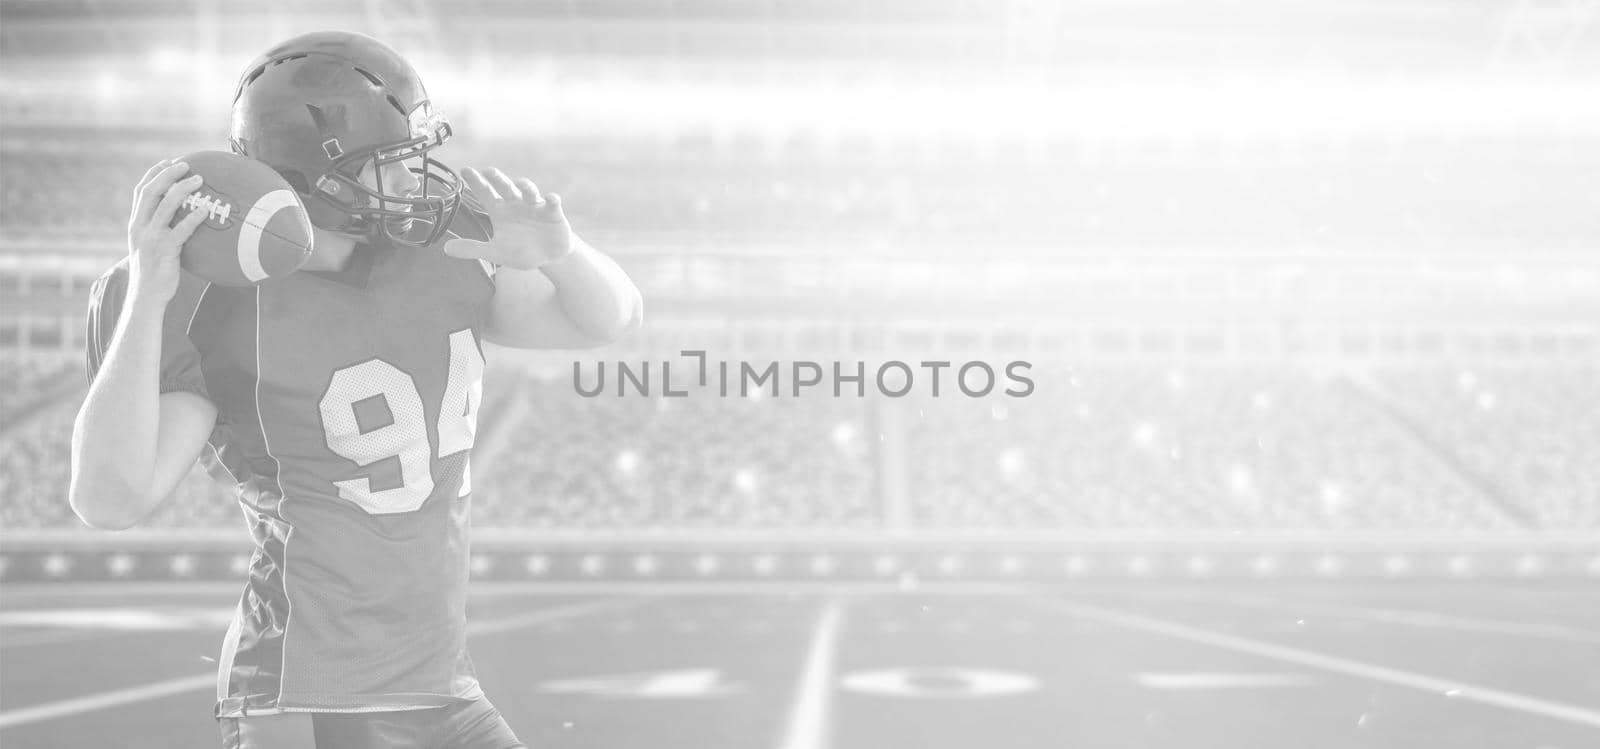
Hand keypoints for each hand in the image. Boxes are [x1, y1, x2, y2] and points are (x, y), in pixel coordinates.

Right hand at [126, 159, 208, 302]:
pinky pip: (181, 230)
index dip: (154, 174)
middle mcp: (140, 227)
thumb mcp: (151, 247)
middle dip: (167, 174)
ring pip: (165, 205)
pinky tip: (207, 210)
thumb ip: (160, 231)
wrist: (146, 296)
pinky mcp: (164, 250)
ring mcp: (151, 238)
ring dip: (182, 189)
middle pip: (151, 191)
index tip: (168, 162)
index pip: (141, 191)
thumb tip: (183, 219)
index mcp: (135, 223)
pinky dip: (194, 218)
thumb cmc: (155, 272)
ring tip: (200, 179)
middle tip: (186, 164)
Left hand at [443, 167, 572, 269]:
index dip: (475, 182)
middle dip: (498, 179)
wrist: (548, 256)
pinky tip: (551, 198)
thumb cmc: (521, 250)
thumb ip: (473, 248)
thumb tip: (445, 249)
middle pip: (505, 187)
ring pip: (529, 191)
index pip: (485, 193)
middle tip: (488, 171)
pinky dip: (552, 200)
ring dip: (525, 186)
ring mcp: (534, 206)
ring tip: (520, 184)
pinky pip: (552, 204)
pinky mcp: (553, 213)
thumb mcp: (496, 252)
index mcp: (500, 211)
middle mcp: (516, 204)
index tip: (464, 170)